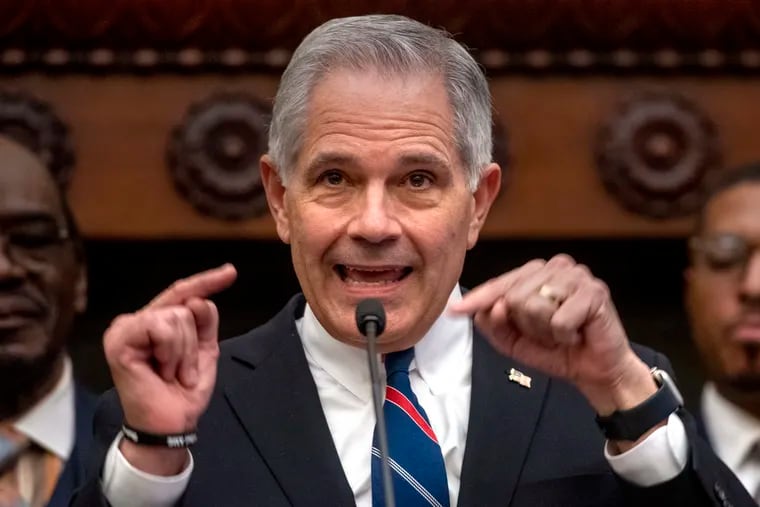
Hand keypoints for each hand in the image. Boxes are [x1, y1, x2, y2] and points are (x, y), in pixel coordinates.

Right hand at [103, 264, 236, 472]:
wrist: (172, 421)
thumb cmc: (184, 389)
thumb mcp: (204, 350)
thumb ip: (205, 321)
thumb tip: (201, 299)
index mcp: (157, 321)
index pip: (184, 293)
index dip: (207, 281)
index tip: (231, 271)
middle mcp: (138, 319)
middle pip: (185, 305)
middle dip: (194, 342)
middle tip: (182, 371)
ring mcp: (125, 327)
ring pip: (176, 315)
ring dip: (183, 351)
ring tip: (171, 373)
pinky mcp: (118, 339)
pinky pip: (160, 326)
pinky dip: (170, 350)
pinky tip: (161, 370)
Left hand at [449, 255, 655, 417]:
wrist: (595, 371)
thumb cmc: (557, 350)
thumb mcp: (513, 340)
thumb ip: (493, 324)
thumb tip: (487, 309)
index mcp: (534, 274)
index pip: (499, 284)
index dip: (478, 300)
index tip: (455, 311)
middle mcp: (555, 266)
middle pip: (513, 296)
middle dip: (526, 325)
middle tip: (548, 333)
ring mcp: (576, 276)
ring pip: (534, 305)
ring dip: (545, 331)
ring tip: (562, 333)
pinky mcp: (595, 292)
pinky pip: (559, 320)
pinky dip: (564, 336)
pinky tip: (577, 334)